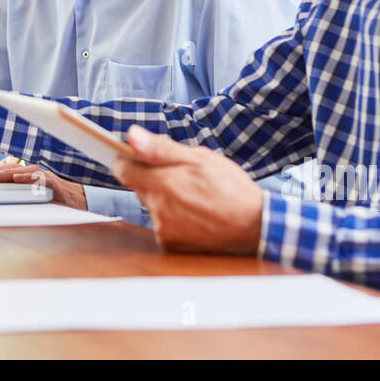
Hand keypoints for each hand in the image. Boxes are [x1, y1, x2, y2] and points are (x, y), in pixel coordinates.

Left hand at [0, 162, 86, 209]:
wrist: (79, 202)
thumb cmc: (54, 200)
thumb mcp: (32, 198)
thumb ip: (17, 196)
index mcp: (26, 177)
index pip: (4, 172)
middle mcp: (33, 173)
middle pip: (8, 169)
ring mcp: (43, 177)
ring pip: (20, 172)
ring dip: (4, 174)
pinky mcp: (53, 183)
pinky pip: (39, 178)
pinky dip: (28, 178)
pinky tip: (17, 179)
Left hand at [113, 125, 263, 254]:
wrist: (255, 227)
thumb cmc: (230, 188)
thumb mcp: (200, 158)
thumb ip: (160, 149)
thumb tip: (131, 136)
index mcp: (163, 183)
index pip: (123, 170)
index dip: (126, 161)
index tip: (132, 156)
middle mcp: (158, 208)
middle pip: (140, 187)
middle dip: (154, 179)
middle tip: (183, 178)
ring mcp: (163, 229)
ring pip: (152, 206)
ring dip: (165, 200)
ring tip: (194, 198)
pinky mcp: (170, 244)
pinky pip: (162, 224)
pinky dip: (172, 219)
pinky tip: (194, 215)